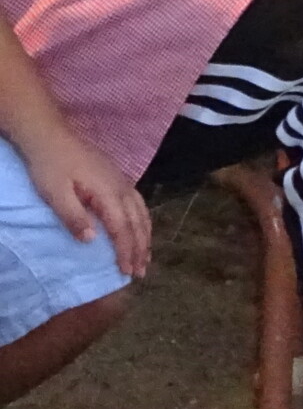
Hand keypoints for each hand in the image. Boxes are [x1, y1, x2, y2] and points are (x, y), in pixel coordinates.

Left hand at [18, 117, 149, 278]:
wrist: (51, 136)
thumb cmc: (51, 166)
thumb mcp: (55, 194)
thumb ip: (74, 217)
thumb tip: (92, 241)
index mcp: (108, 192)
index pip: (122, 228)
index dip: (126, 251)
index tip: (127, 272)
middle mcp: (122, 187)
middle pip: (137, 222)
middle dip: (141, 248)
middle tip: (141, 272)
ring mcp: (122, 181)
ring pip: (142, 212)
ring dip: (145, 236)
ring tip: (146, 256)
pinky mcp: (119, 178)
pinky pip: (139, 204)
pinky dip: (143, 221)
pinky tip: (140, 229)